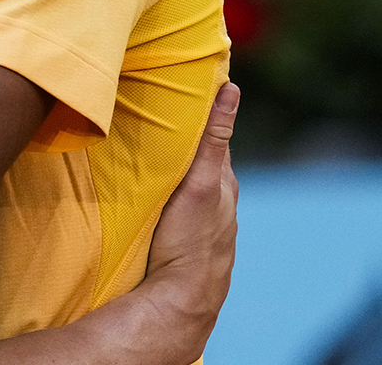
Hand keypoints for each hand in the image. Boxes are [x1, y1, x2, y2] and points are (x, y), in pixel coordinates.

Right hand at [139, 82, 238, 337]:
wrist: (182, 297)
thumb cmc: (193, 239)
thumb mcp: (202, 181)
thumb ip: (213, 138)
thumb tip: (231, 89)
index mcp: (223, 180)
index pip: (214, 135)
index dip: (201, 111)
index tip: (184, 84)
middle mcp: (218, 199)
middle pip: (202, 158)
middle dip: (186, 136)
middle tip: (159, 109)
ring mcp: (203, 220)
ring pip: (190, 182)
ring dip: (176, 164)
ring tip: (150, 144)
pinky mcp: (186, 236)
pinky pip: (180, 203)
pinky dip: (170, 189)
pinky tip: (153, 190)